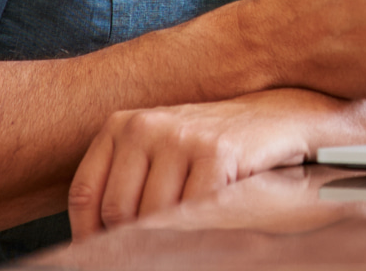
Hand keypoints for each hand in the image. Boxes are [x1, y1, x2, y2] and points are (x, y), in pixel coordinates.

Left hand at [67, 89, 334, 237]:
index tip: (113, 247)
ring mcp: (182, 136)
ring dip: (173, 231)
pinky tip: (217, 208)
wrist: (278, 117)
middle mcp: (147, 125)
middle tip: (167, 233)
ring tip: (196, 218)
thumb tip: (88, 243)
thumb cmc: (212, 147)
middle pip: (118, 212)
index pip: (87, 195)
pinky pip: (192, 213)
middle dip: (137, 234)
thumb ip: (124, 186)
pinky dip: (202, 224)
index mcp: (124, 124)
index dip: (93, 233)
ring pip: (153, 217)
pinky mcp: (217, 152)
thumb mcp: (158, 154)